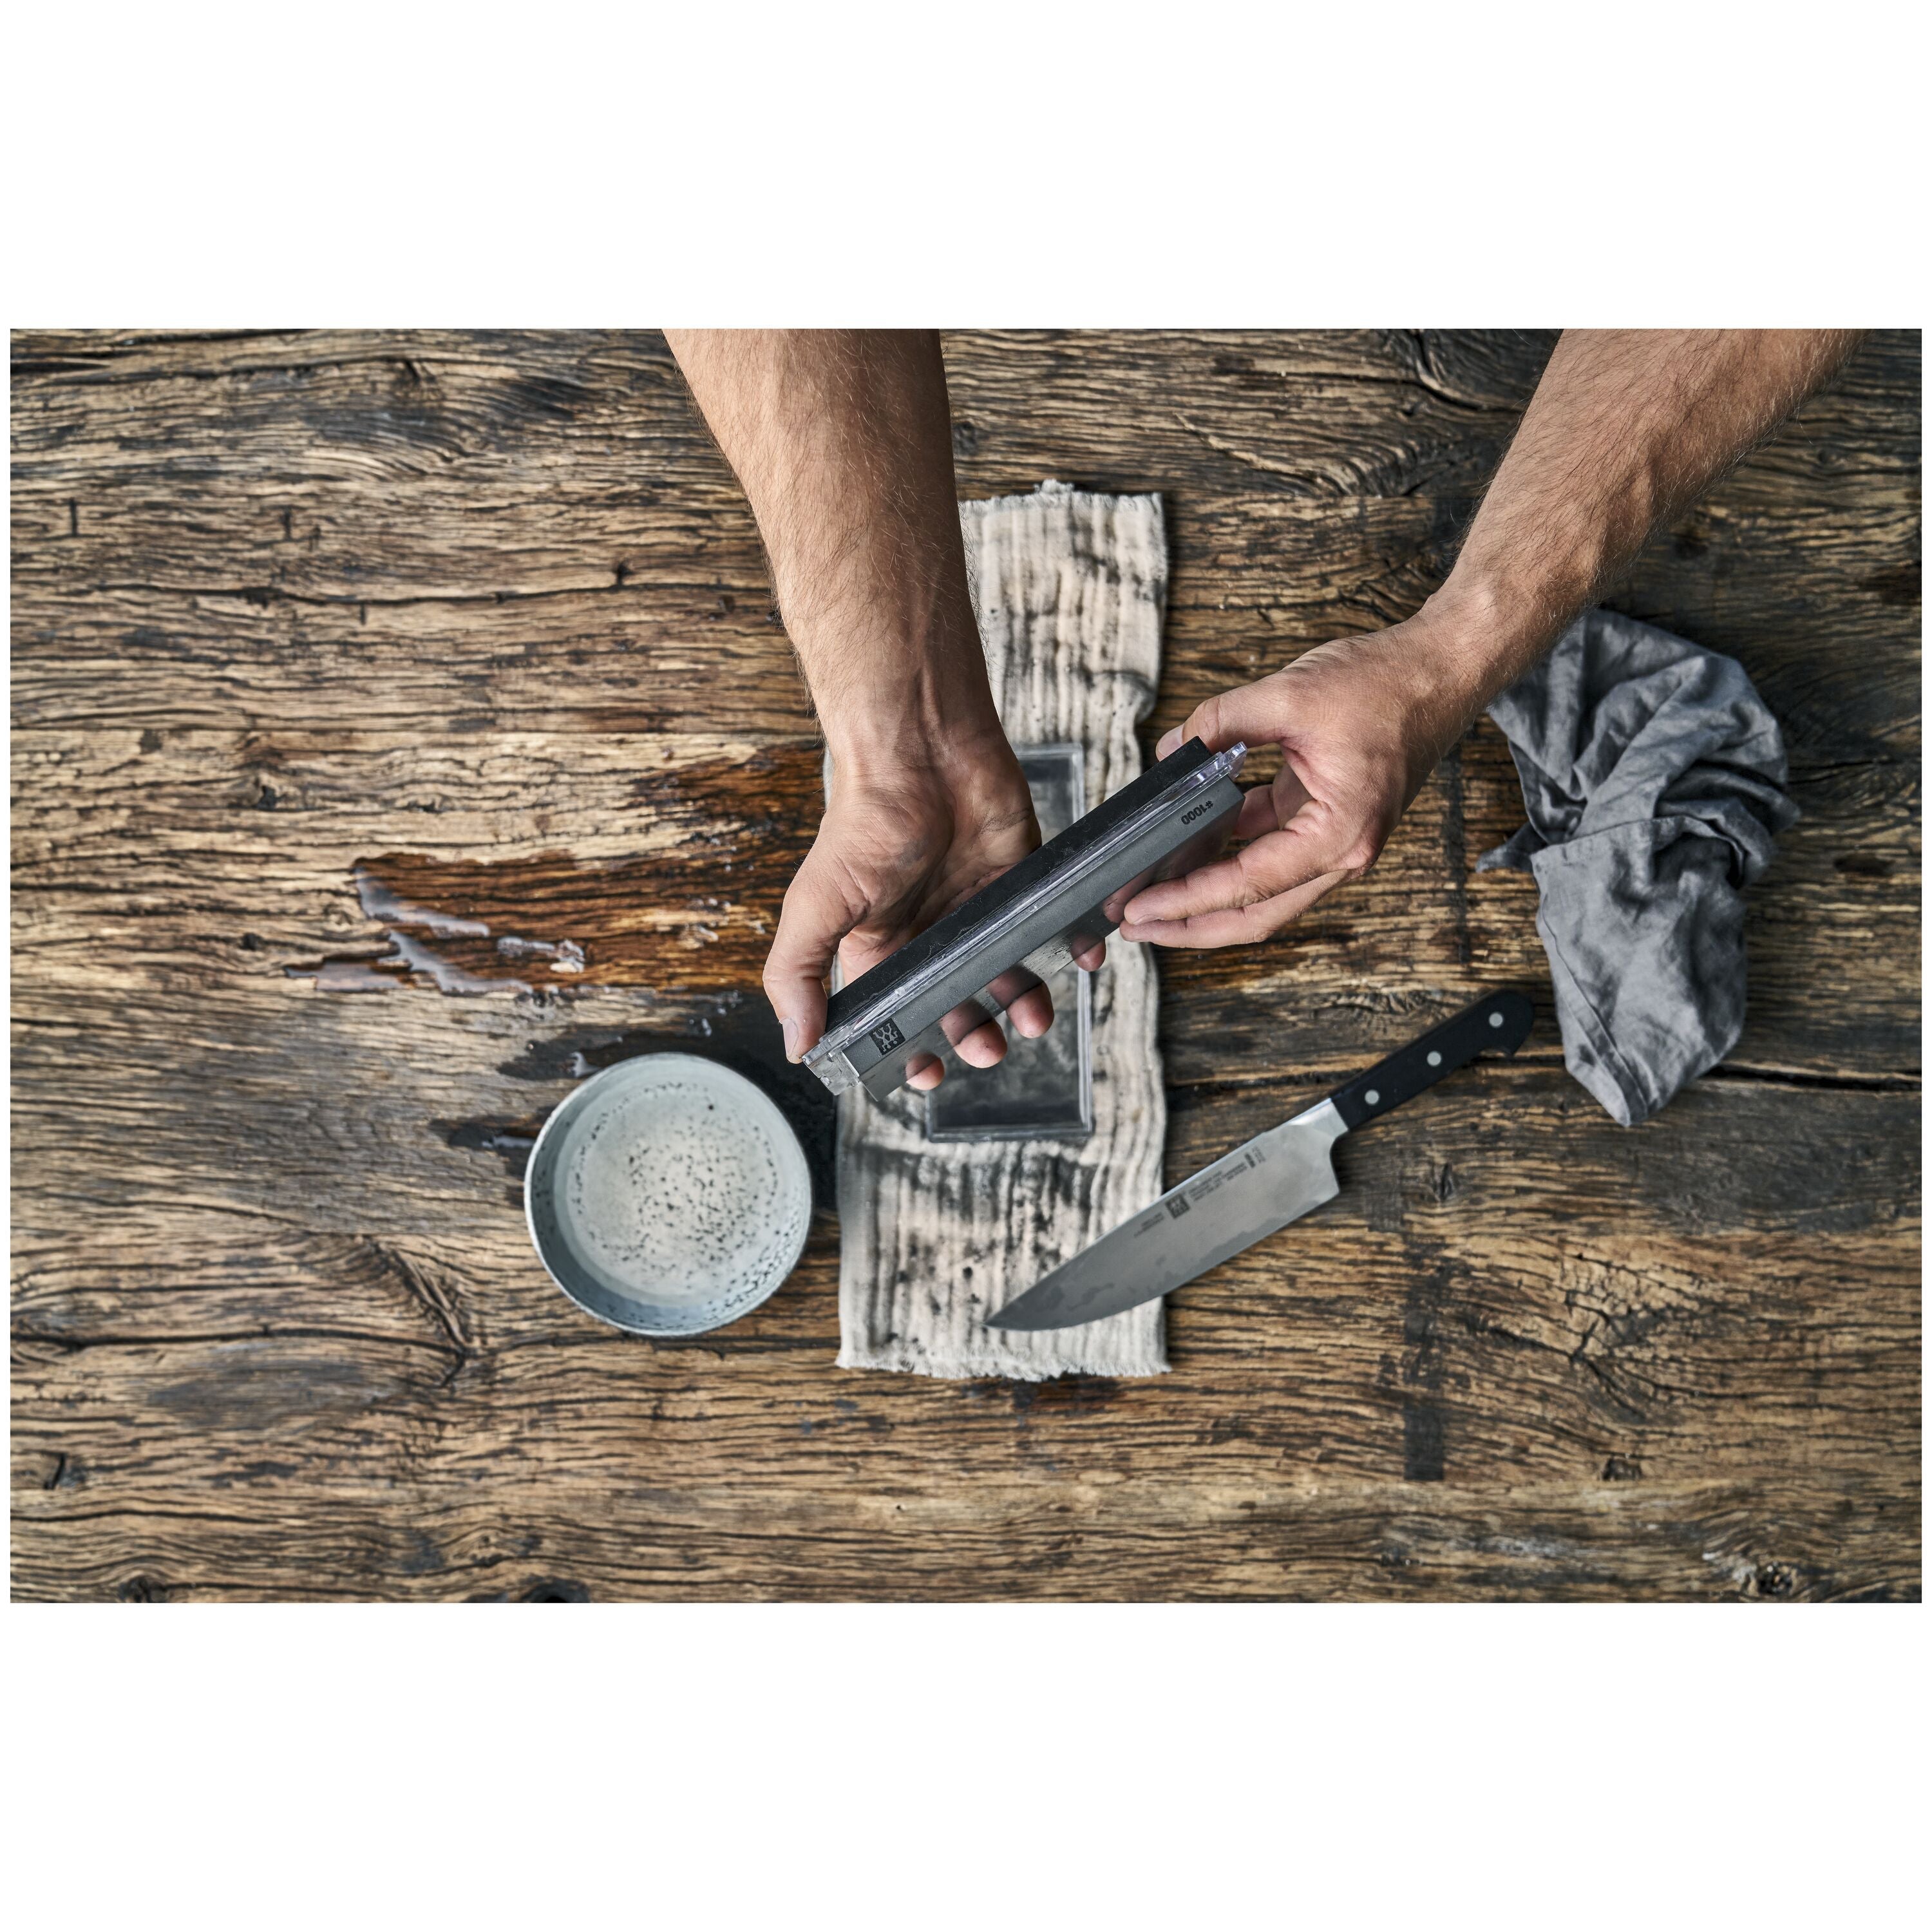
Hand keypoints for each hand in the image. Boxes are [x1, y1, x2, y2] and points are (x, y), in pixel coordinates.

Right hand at [764, 731, 1102, 1089]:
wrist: (921, 749)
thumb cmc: (865, 822)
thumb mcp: (818, 904)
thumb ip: (799, 975)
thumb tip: (799, 1047)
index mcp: (878, 946)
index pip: (896, 1015)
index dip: (912, 1049)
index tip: (930, 1075)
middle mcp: (929, 933)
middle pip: (958, 1003)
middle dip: (974, 1034)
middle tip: (988, 1047)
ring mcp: (977, 907)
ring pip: (1008, 973)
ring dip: (1024, 1003)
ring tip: (1032, 1016)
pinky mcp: (1020, 879)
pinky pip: (1050, 925)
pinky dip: (1071, 947)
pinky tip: (1080, 962)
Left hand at [1119, 605, 1487, 945]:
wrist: (1440, 669)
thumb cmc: (1388, 685)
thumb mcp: (1288, 695)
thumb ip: (1220, 723)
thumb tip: (1172, 752)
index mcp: (1339, 833)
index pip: (1247, 886)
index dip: (1187, 901)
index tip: (1140, 909)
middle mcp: (1343, 851)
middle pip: (1256, 913)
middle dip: (1191, 926)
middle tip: (1135, 926)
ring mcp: (1334, 839)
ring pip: (1262, 891)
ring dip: (1208, 896)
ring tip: (1151, 896)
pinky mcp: (1324, 819)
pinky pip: (1268, 851)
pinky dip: (1228, 854)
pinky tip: (1185, 847)